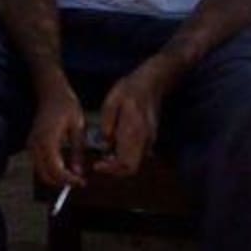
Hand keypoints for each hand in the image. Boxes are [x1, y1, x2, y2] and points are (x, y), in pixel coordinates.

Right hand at [27, 89, 86, 190]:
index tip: (81, 182)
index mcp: (48, 139)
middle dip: (61, 183)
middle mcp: (36, 144)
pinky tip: (64, 169)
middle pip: (45, 175)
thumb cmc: (66, 105)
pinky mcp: (31, 145)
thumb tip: (78, 172)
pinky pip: (39, 165)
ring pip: (40, 172)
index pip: (55, 169)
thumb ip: (78, 151)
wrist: (51, 92)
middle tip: (78, 182)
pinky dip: (50, 171)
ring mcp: (31, 145)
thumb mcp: (78, 126)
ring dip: (55, 179)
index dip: (68, 180)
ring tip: (73, 176)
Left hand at [94, 60, 174, 177]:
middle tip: (101, 162)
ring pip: (135, 163)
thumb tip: (105, 143)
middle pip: (132, 169)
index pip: (125, 164)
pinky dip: (126, 156)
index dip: (110, 169)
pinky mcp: (150, 137)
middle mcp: (144, 139)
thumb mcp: (112, 100)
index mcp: (134, 130)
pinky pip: (138, 155)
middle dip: (115, 169)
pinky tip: (116, 145)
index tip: (97, 165)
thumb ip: (107, 122)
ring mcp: (150, 139)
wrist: (152, 81)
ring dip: (120, 164)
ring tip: (107, 153)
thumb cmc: (131, 88)